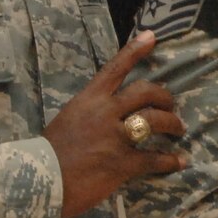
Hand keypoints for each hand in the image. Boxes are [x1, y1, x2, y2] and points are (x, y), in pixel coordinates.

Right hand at [43, 30, 185, 217]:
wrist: (38, 180)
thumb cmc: (48, 153)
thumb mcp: (68, 120)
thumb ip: (90, 114)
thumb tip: (108, 117)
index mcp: (89, 99)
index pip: (115, 69)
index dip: (134, 51)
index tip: (151, 37)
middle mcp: (105, 112)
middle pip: (145, 92)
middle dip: (164, 97)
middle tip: (171, 106)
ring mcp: (115, 137)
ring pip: (155, 120)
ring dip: (173, 124)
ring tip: (179, 130)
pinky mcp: (122, 163)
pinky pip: (154, 158)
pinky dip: (170, 160)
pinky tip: (179, 162)